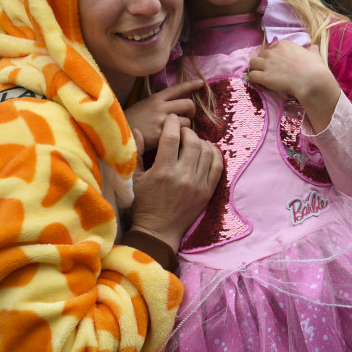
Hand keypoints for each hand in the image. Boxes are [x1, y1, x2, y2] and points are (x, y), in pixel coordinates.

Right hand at [124, 79, 202, 152]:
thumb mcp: (143, 105)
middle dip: (192, 111)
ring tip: (178, 132)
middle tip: (188, 118)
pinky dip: (180, 139)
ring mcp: (161, 121)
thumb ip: (159, 104)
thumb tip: (176, 105)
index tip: (201, 83)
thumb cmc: (131, 121)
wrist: (117, 135)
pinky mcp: (160, 135)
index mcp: (156, 98)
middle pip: (188, 104)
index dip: (191, 84)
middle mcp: (160, 107)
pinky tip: (174, 142)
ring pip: (187, 121)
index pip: (177, 89)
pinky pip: (180, 136)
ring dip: (186, 128)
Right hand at [130, 114, 221, 250]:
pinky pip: (218, 166)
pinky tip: (206, 150)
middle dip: (187, 130)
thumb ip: (136, 153)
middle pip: (192, 141)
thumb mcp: (134, 180)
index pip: (171, 137)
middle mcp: (183, 176)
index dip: (172, 124)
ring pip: (206, 151)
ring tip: (192, 140)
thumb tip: (137, 130)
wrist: (158, 232)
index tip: (171, 120)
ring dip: (200, 141)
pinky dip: (214, 153)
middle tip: (181, 131)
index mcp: (163, 171)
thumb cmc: (142, 205)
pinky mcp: (207, 192)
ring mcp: (198, 184)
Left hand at [247, 41, 340, 131]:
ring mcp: (267, 64)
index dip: (273, 55)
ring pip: (252, 63)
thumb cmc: (315, 68)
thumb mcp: (314, 55)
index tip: (277, 63)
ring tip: (262, 76)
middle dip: (264, 62)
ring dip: (256, 68)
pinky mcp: (264, 76)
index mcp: (284, 44)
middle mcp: (273, 52)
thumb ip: (312, 50)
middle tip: (270, 71)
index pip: (271, 47)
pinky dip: (254, 79)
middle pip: (261, 55)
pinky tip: (260, 82)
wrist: (312, 81)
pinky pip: (252, 75)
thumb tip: (314, 47)